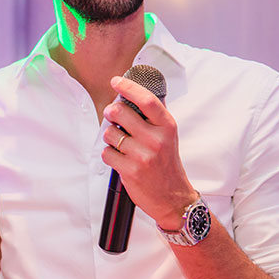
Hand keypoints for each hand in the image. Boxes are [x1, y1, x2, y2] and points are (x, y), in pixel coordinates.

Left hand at [101, 75, 196, 229]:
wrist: (173, 197)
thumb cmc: (167, 164)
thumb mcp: (168, 136)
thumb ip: (154, 116)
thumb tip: (134, 93)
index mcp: (167, 127)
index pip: (146, 100)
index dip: (128, 87)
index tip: (116, 81)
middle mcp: (156, 139)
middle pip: (120, 112)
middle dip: (111, 113)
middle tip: (113, 116)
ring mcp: (143, 155)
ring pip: (109, 133)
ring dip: (110, 137)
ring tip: (122, 144)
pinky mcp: (130, 170)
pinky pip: (106, 152)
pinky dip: (109, 154)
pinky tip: (121, 159)